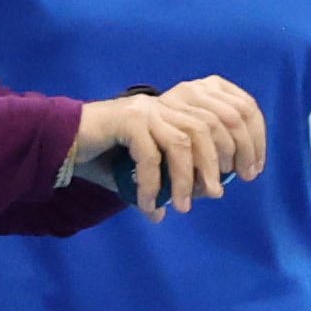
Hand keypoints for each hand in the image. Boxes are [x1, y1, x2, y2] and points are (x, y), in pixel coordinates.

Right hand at [70, 78, 263, 216]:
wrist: (61, 144)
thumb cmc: (103, 156)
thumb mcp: (142, 167)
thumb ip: (163, 180)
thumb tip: (178, 207)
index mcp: (180, 106)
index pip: (229, 113)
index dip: (249, 140)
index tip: (249, 171)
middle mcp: (166, 103)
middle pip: (211, 127)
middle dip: (220, 163)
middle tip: (216, 194)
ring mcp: (147, 110)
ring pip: (184, 142)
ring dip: (187, 177)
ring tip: (185, 205)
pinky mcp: (127, 121)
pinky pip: (151, 155)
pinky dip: (154, 182)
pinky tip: (150, 204)